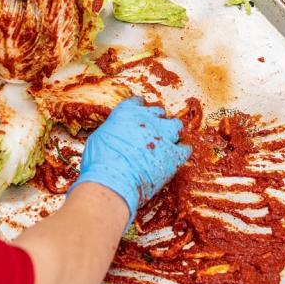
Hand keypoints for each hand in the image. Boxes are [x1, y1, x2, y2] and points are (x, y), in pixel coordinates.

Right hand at [71, 97, 190, 225]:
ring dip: (172, 131)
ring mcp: (162, 135)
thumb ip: (112, 132)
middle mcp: (146, 119)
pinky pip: (185, 148)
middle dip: (157, 120)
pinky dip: (183, 150)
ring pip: (175, 125)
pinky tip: (179, 153)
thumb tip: (114, 136)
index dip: (140, 108)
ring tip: (168, 140)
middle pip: (158, 112)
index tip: (141, 112)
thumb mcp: (98, 138)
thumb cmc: (99, 162)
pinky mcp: (174, 154)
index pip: (137, 102)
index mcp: (126, 113)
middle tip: (153, 130)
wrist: (113, 181)